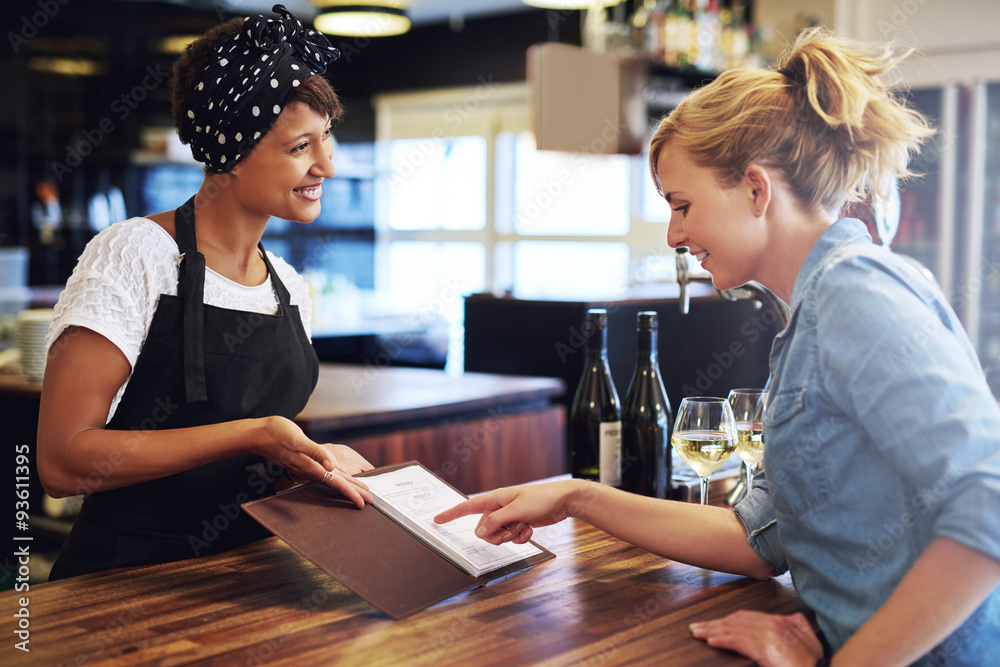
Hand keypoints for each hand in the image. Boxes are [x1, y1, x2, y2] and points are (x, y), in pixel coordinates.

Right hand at [256, 416, 373, 507]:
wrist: (259, 434)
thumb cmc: (277, 433)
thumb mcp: (297, 439)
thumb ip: (315, 452)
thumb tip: (331, 465)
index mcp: (311, 466)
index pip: (336, 482)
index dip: (351, 492)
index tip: (363, 502)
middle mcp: (311, 469)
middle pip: (337, 483)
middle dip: (354, 492)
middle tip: (370, 501)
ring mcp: (309, 466)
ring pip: (333, 479)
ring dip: (347, 486)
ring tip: (360, 492)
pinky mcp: (306, 461)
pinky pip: (326, 472)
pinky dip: (337, 477)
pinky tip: (341, 478)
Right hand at [433, 480, 585, 544]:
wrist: (563, 501)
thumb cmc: (542, 499)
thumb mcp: (516, 511)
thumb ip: (496, 522)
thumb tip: (479, 533)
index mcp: (495, 499)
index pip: (468, 507)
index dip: (452, 513)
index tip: (437, 520)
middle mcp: (500, 508)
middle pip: (484, 530)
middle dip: (497, 534)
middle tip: (513, 526)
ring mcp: (509, 517)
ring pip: (497, 536)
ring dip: (510, 536)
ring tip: (523, 526)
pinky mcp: (519, 524)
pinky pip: (511, 538)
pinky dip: (520, 537)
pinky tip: (530, 529)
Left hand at [688, 610, 823, 666]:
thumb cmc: (814, 663)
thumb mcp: (810, 640)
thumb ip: (797, 626)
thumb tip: (789, 618)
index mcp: (783, 622)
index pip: (747, 617)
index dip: (727, 620)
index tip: (713, 624)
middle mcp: (774, 624)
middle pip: (736, 621)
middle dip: (715, 624)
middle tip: (697, 627)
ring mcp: (769, 635)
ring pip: (734, 630)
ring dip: (712, 631)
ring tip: (697, 632)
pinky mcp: (765, 648)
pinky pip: (738, 642)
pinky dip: (723, 640)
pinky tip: (711, 641)